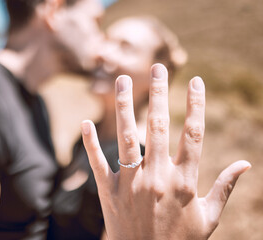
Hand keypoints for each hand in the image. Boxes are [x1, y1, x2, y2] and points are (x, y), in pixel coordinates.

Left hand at [81, 64, 250, 239]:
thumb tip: (246, 165)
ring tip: (121, 79)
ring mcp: (131, 183)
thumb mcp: (208, 218)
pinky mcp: (109, 192)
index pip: (193, 134)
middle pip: (157, 126)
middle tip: (157, 67)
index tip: (196, 81)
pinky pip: (98, 163)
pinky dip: (90, 143)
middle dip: (158, 93)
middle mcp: (157, 177)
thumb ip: (225, 189)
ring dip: (123, 106)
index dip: (195, 105)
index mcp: (184, 181)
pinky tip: (86, 122)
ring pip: (126, 137)